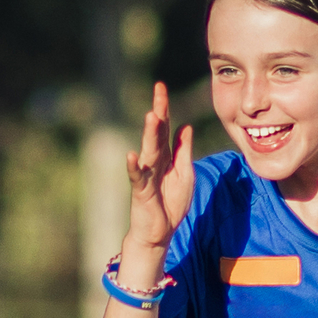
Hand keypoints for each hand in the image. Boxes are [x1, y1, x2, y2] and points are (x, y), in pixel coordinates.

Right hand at [121, 80, 190, 266]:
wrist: (160, 232)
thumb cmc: (171, 203)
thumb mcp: (184, 174)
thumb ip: (183, 151)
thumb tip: (185, 126)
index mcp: (165, 156)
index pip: (165, 128)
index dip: (164, 108)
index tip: (160, 86)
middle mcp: (153, 161)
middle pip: (156, 133)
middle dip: (158, 112)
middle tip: (158, 91)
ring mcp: (146, 175)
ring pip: (149, 151)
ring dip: (150, 134)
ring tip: (151, 115)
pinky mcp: (141, 191)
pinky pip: (137, 177)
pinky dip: (133, 166)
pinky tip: (131, 154)